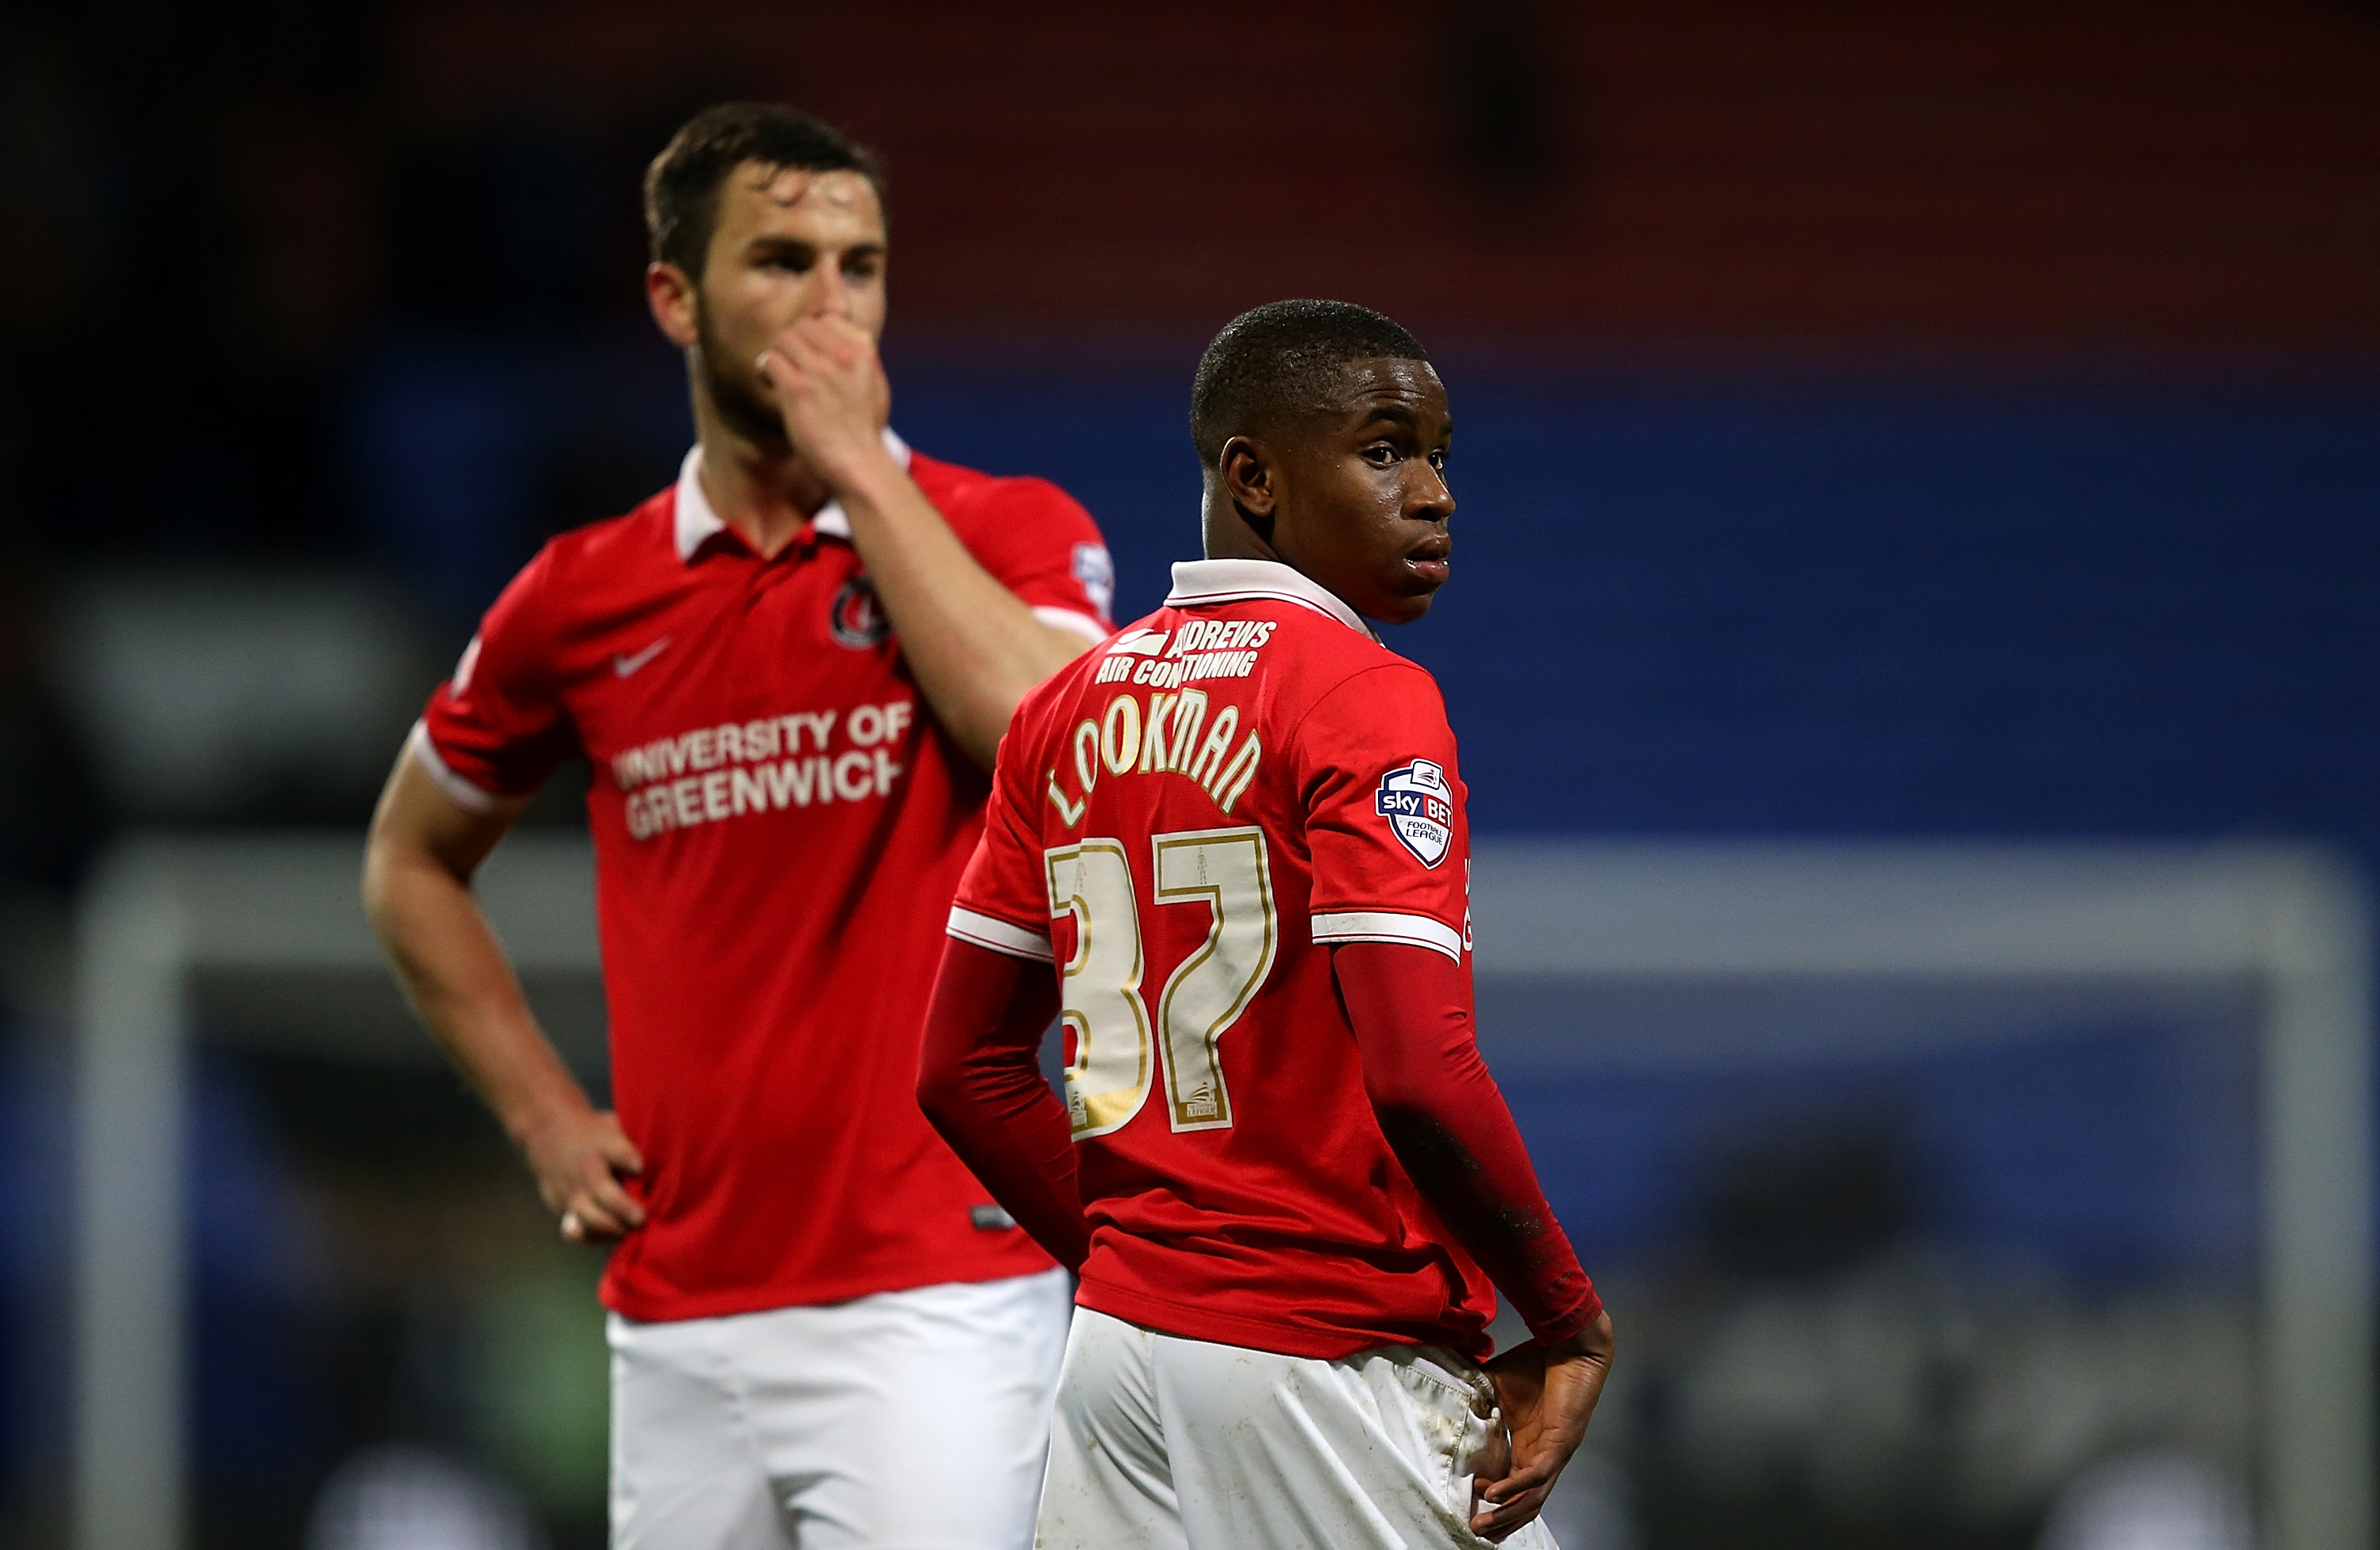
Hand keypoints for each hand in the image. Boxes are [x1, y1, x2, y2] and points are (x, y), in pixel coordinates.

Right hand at [520, 1106, 645, 1242]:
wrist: (549, 1134)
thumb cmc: (597, 1134)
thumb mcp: (615, 1125)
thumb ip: (637, 1141)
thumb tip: (670, 1158)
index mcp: (604, 1144)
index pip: (617, 1150)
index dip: (628, 1158)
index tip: (640, 1166)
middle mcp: (588, 1168)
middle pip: (601, 1188)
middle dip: (621, 1206)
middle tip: (641, 1217)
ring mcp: (573, 1190)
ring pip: (587, 1214)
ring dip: (610, 1227)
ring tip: (630, 1231)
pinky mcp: (563, 1206)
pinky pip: (574, 1229)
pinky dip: (589, 1237)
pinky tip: (608, 1237)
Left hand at [757, 315, 894, 489]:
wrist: (857, 461)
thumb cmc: (864, 426)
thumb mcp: (874, 380)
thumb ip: (860, 350)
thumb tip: (846, 317)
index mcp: (864, 350)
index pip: (828, 318)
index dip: (814, 334)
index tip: (810, 354)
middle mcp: (843, 355)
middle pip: (803, 326)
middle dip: (793, 343)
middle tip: (791, 364)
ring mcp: (820, 371)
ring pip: (783, 339)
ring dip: (778, 355)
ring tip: (780, 374)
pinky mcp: (798, 389)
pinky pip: (770, 361)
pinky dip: (766, 370)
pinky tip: (772, 383)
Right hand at [1471, 1311, 1614, 1540]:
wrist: (1567, 1344)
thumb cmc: (1535, 1363)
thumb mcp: (1497, 1385)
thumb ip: (1478, 1397)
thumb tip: (1449, 1397)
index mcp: (1530, 1445)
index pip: (1514, 1484)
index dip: (1495, 1499)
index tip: (1470, 1502)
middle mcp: (1544, 1455)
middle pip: (1525, 1502)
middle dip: (1501, 1520)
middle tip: (1475, 1531)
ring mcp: (1554, 1453)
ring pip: (1532, 1497)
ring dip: (1507, 1513)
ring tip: (1482, 1524)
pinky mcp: (1560, 1443)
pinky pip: (1537, 1474)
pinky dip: (1515, 1487)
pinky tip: (1494, 1494)